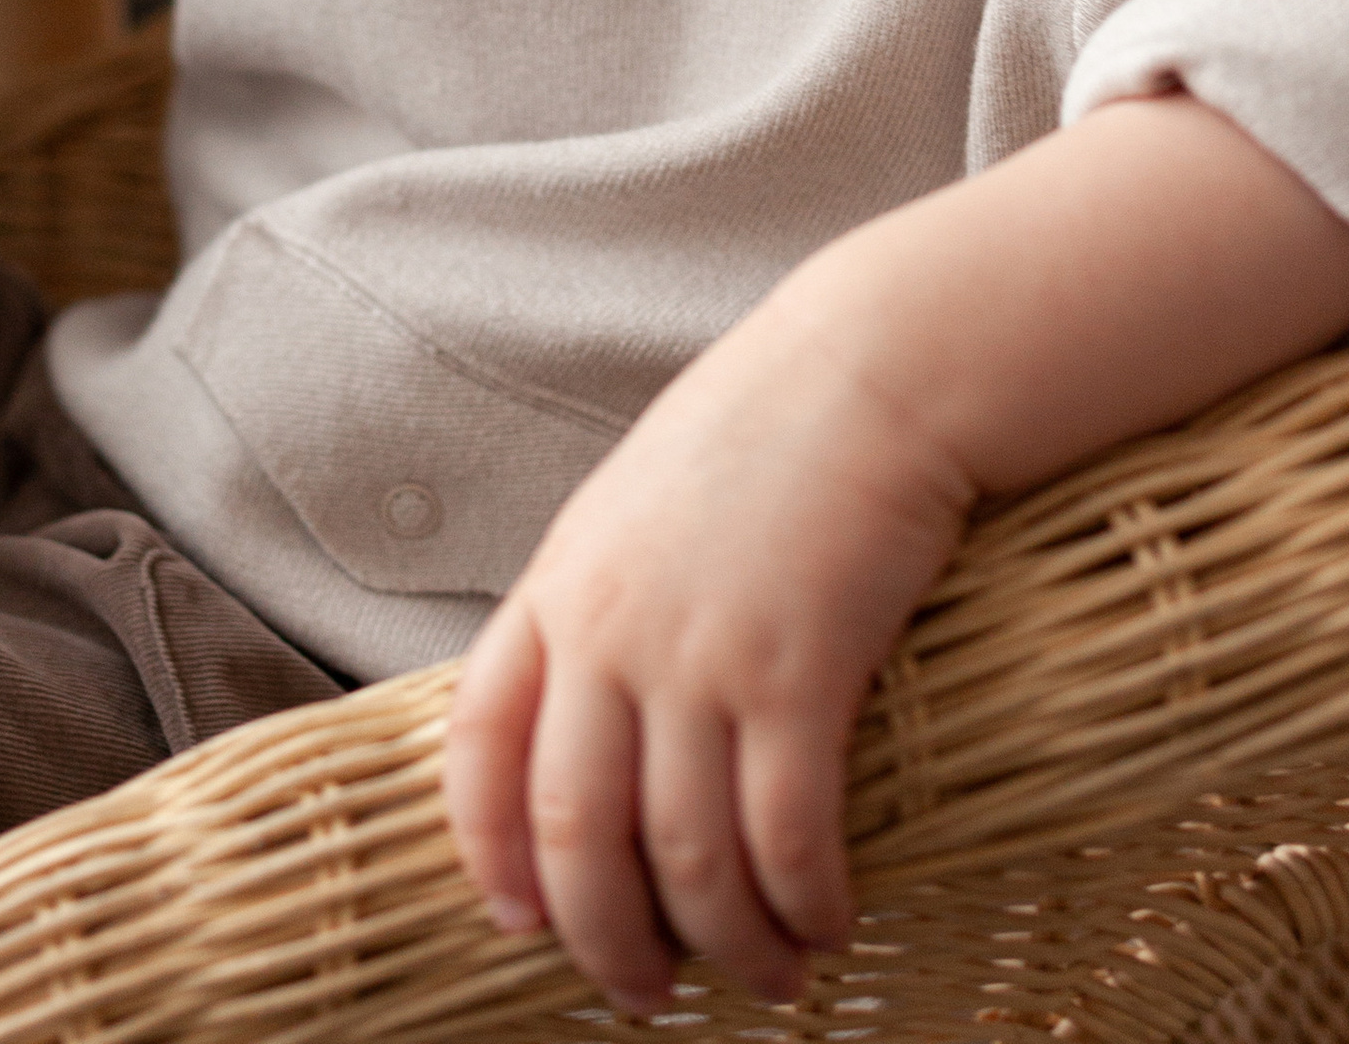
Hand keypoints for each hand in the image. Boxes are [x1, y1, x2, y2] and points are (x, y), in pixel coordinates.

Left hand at [444, 304, 967, 1012]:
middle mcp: (612, 629)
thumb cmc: (765, 435)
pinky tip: (827, 925)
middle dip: (607, 941)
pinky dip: (802, 905)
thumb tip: (600, 720)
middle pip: (573, 831)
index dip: (487, 850)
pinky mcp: (798, 672)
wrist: (871, 368)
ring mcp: (701, 653)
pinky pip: (785, 835)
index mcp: (559, 585)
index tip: (517, 922)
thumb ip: (603, 603)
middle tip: (647, 997)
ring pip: (685, 855)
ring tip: (765, 979)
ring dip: (725, 944)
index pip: (477, 741)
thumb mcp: (639, 507)